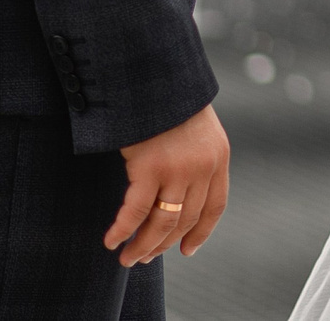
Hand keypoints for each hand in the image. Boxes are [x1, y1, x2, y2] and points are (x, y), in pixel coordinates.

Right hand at [106, 102, 229, 264]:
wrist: (154, 71)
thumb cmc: (167, 98)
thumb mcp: (194, 126)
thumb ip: (194, 154)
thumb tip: (180, 189)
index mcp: (218, 156)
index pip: (215, 207)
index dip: (201, 233)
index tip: (187, 250)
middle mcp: (203, 167)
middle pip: (186, 220)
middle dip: (164, 245)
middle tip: (144, 258)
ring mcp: (178, 169)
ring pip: (162, 223)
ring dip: (143, 246)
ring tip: (128, 259)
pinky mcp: (150, 167)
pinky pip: (136, 212)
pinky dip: (122, 230)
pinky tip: (111, 241)